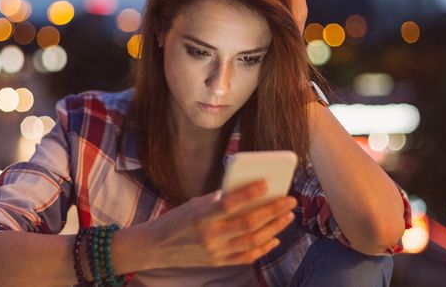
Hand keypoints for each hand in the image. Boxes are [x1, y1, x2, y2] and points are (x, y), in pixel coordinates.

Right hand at [148, 180, 297, 267]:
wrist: (156, 247)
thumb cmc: (177, 219)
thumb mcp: (195, 204)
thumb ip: (220, 200)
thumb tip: (249, 194)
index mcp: (200, 216)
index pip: (229, 204)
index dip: (249, 194)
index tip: (267, 183)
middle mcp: (209, 236)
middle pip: (248, 223)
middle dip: (273, 211)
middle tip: (289, 200)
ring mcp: (215, 252)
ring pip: (253, 240)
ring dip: (274, 227)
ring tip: (287, 216)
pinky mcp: (218, 263)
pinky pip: (247, 257)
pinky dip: (264, 247)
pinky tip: (275, 237)